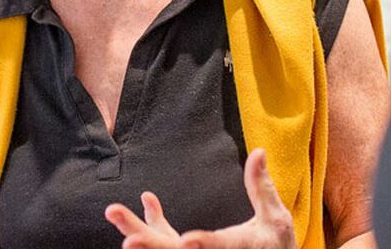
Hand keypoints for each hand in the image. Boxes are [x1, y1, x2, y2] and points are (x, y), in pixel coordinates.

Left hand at [105, 149, 295, 248]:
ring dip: (138, 229)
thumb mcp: (276, 219)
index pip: (220, 246)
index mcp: (241, 248)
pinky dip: (153, 223)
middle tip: (128, 240)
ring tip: (115, 212)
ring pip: (163, 247)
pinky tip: (147, 201)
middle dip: (151, 245)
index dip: (204, 244)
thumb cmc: (275, 245)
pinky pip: (166, 240)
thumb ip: (262, 187)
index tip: (186, 240)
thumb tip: (259, 151)